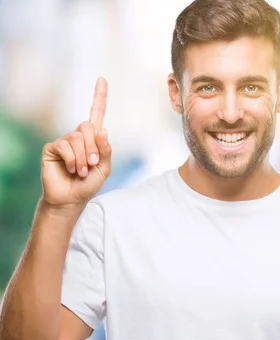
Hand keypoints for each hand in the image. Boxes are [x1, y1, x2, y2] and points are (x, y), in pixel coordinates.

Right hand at [41, 77, 111, 207]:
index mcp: (93, 138)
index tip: (102, 79)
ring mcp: (64, 141)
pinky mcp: (52, 147)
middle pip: (88, 126)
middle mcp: (78, 136)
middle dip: (93, 148)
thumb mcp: (104, 168)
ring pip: (77, 137)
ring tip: (82, 171)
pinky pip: (65, 145)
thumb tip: (103, 131)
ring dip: (84, 157)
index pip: (96, 113)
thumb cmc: (89, 184)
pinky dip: (72, 159)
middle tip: (92, 164)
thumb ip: (106, 150)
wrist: (71, 199)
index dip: (99, 96)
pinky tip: (72, 169)